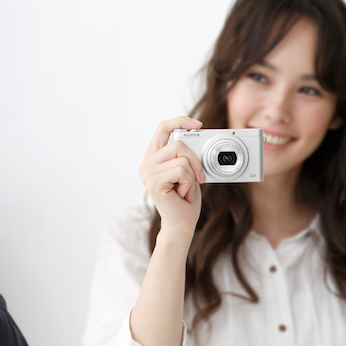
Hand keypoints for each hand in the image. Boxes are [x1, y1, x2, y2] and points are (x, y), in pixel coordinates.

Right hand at [139, 116, 204, 240]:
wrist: (181, 224)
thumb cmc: (185, 200)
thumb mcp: (188, 171)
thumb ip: (186, 154)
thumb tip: (198, 135)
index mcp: (153, 157)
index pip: (162, 128)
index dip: (180, 121)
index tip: (198, 124)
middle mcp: (147, 163)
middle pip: (178, 143)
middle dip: (195, 160)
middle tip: (199, 178)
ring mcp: (148, 172)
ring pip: (182, 157)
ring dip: (192, 175)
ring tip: (186, 189)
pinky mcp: (154, 182)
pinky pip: (181, 170)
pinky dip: (188, 183)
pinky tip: (182, 194)